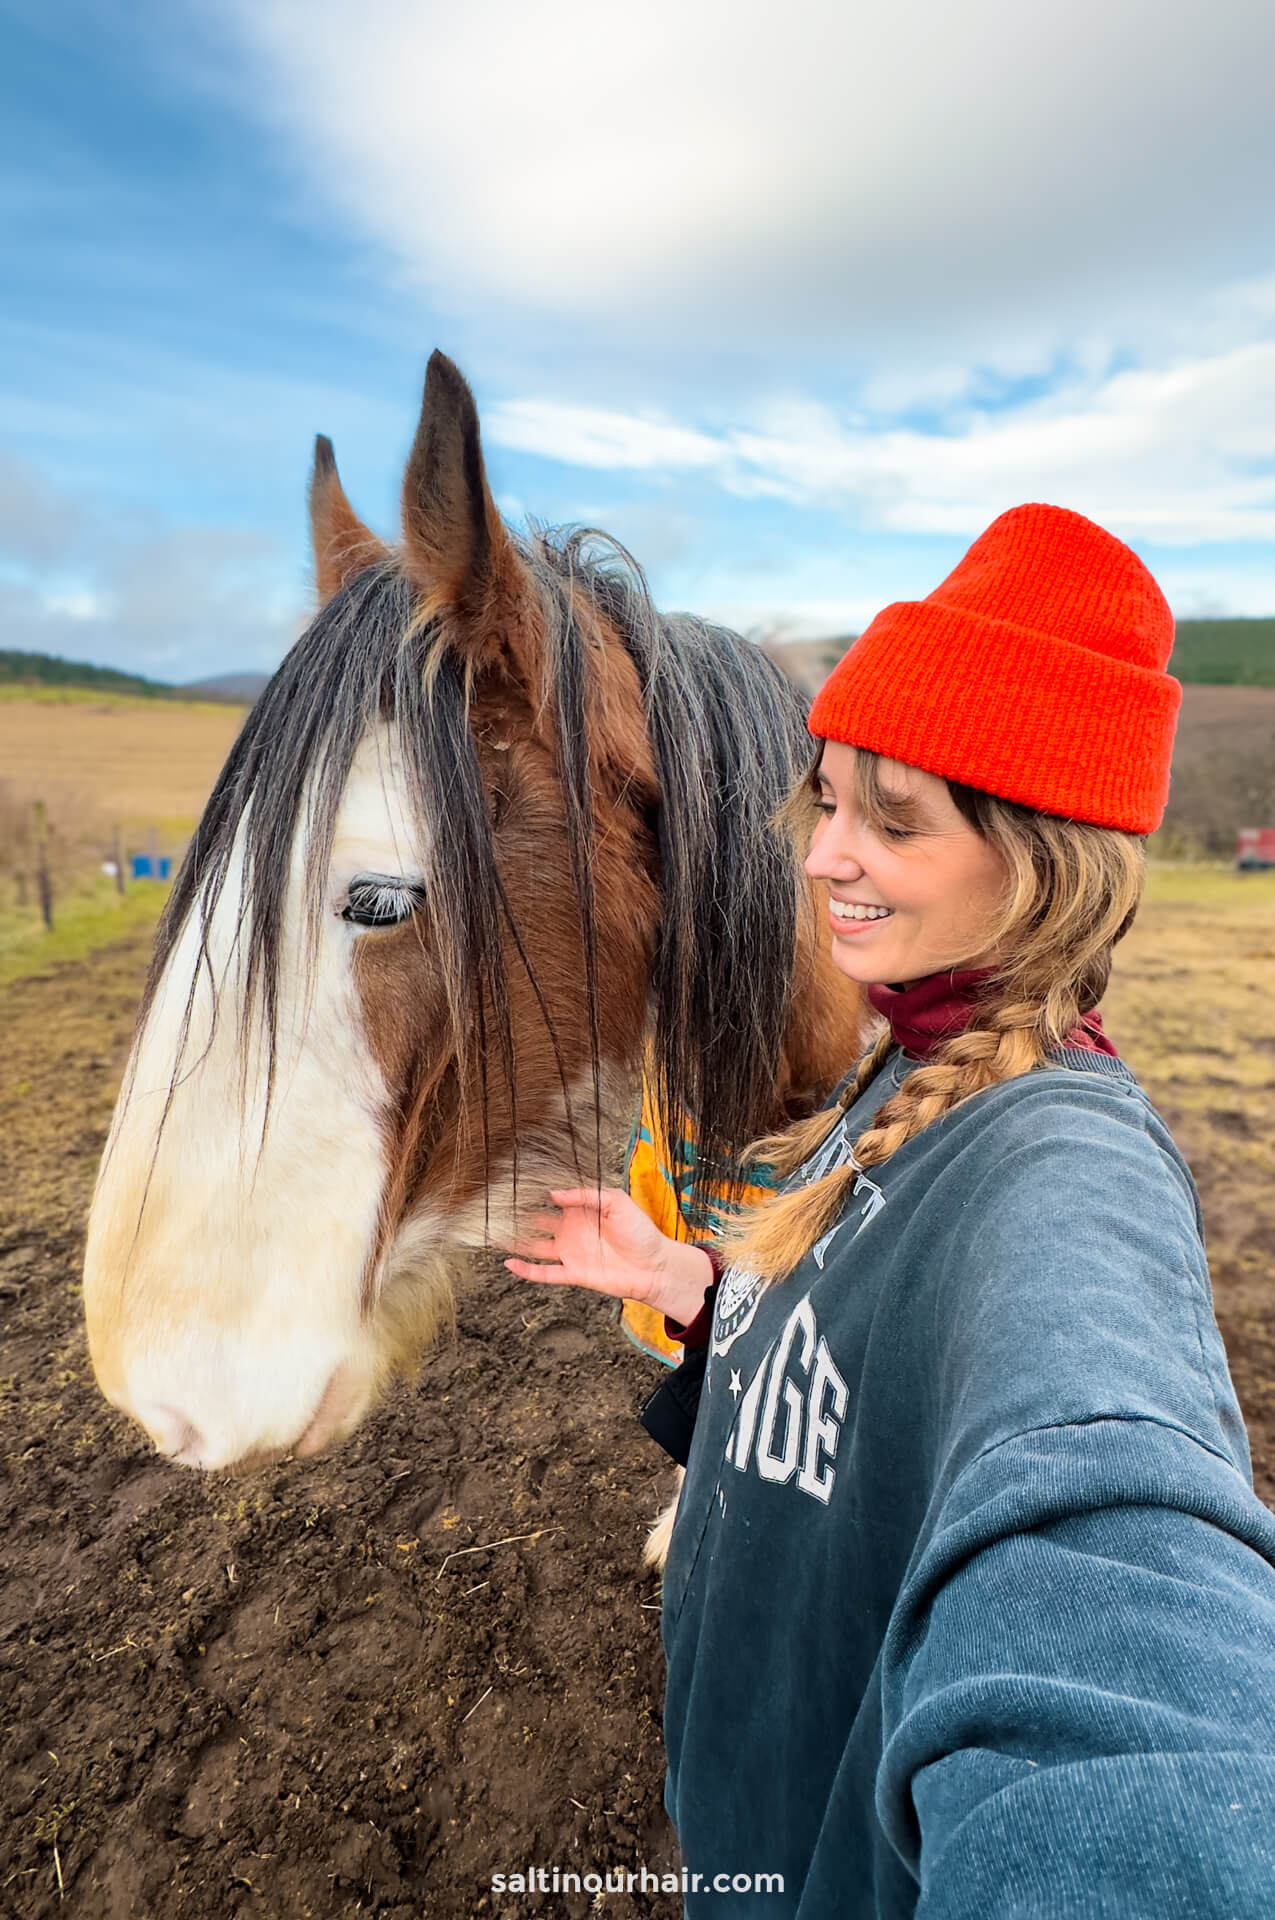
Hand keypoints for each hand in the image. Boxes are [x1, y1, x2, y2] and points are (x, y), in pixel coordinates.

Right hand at [502, 1188, 713, 1327]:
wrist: (654, 1266)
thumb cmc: (640, 1231)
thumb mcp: (617, 1202)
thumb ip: (586, 1195)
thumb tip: (554, 1193)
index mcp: (582, 1210)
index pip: (554, 1198)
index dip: (536, 1192)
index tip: (514, 1183)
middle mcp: (572, 1230)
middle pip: (538, 1222)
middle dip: (519, 1216)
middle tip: (496, 1208)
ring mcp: (571, 1252)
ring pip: (536, 1247)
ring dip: (516, 1242)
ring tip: (493, 1236)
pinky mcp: (573, 1273)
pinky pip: (545, 1272)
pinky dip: (526, 1270)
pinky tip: (509, 1263)